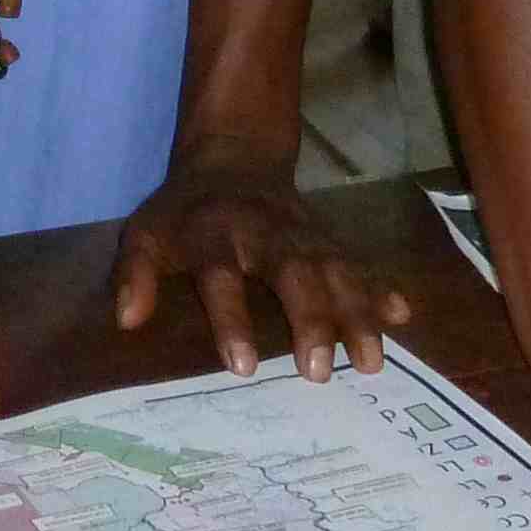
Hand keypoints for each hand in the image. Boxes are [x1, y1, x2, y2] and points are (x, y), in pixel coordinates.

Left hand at [111, 149, 409, 382]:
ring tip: (371, 362)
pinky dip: (381, 285)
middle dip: (311, 321)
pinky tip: (403, 314)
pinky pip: (360, 261)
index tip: (244, 367)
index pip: (222, 278)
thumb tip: (127, 320)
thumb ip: (134, 275)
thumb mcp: (144, 234)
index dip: (232, 320)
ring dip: (357, 313)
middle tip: (319, 373)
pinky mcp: (330, 238)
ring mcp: (304, 235)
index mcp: (215, 235)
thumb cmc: (183, 213)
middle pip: (294, 274)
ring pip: (336, 271)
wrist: (234, 157)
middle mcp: (266, 234)